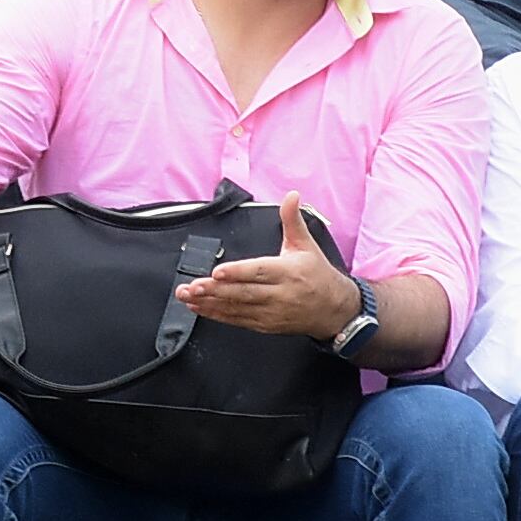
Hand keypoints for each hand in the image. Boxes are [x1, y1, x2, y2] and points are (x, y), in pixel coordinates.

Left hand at [179, 193, 358, 339]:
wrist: (334, 309)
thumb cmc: (317, 274)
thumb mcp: (306, 244)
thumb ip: (292, 220)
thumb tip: (291, 195)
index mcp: (288, 271)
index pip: (260, 271)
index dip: (238, 272)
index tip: (217, 272)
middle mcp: (279, 294)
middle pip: (243, 292)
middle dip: (215, 290)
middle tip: (192, 286)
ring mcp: (271, 312)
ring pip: (237, 308)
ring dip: (210, 303)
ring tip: (187, 296)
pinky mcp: (265, 325)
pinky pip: (238, 320)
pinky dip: (217, 315)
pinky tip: (199, 308)